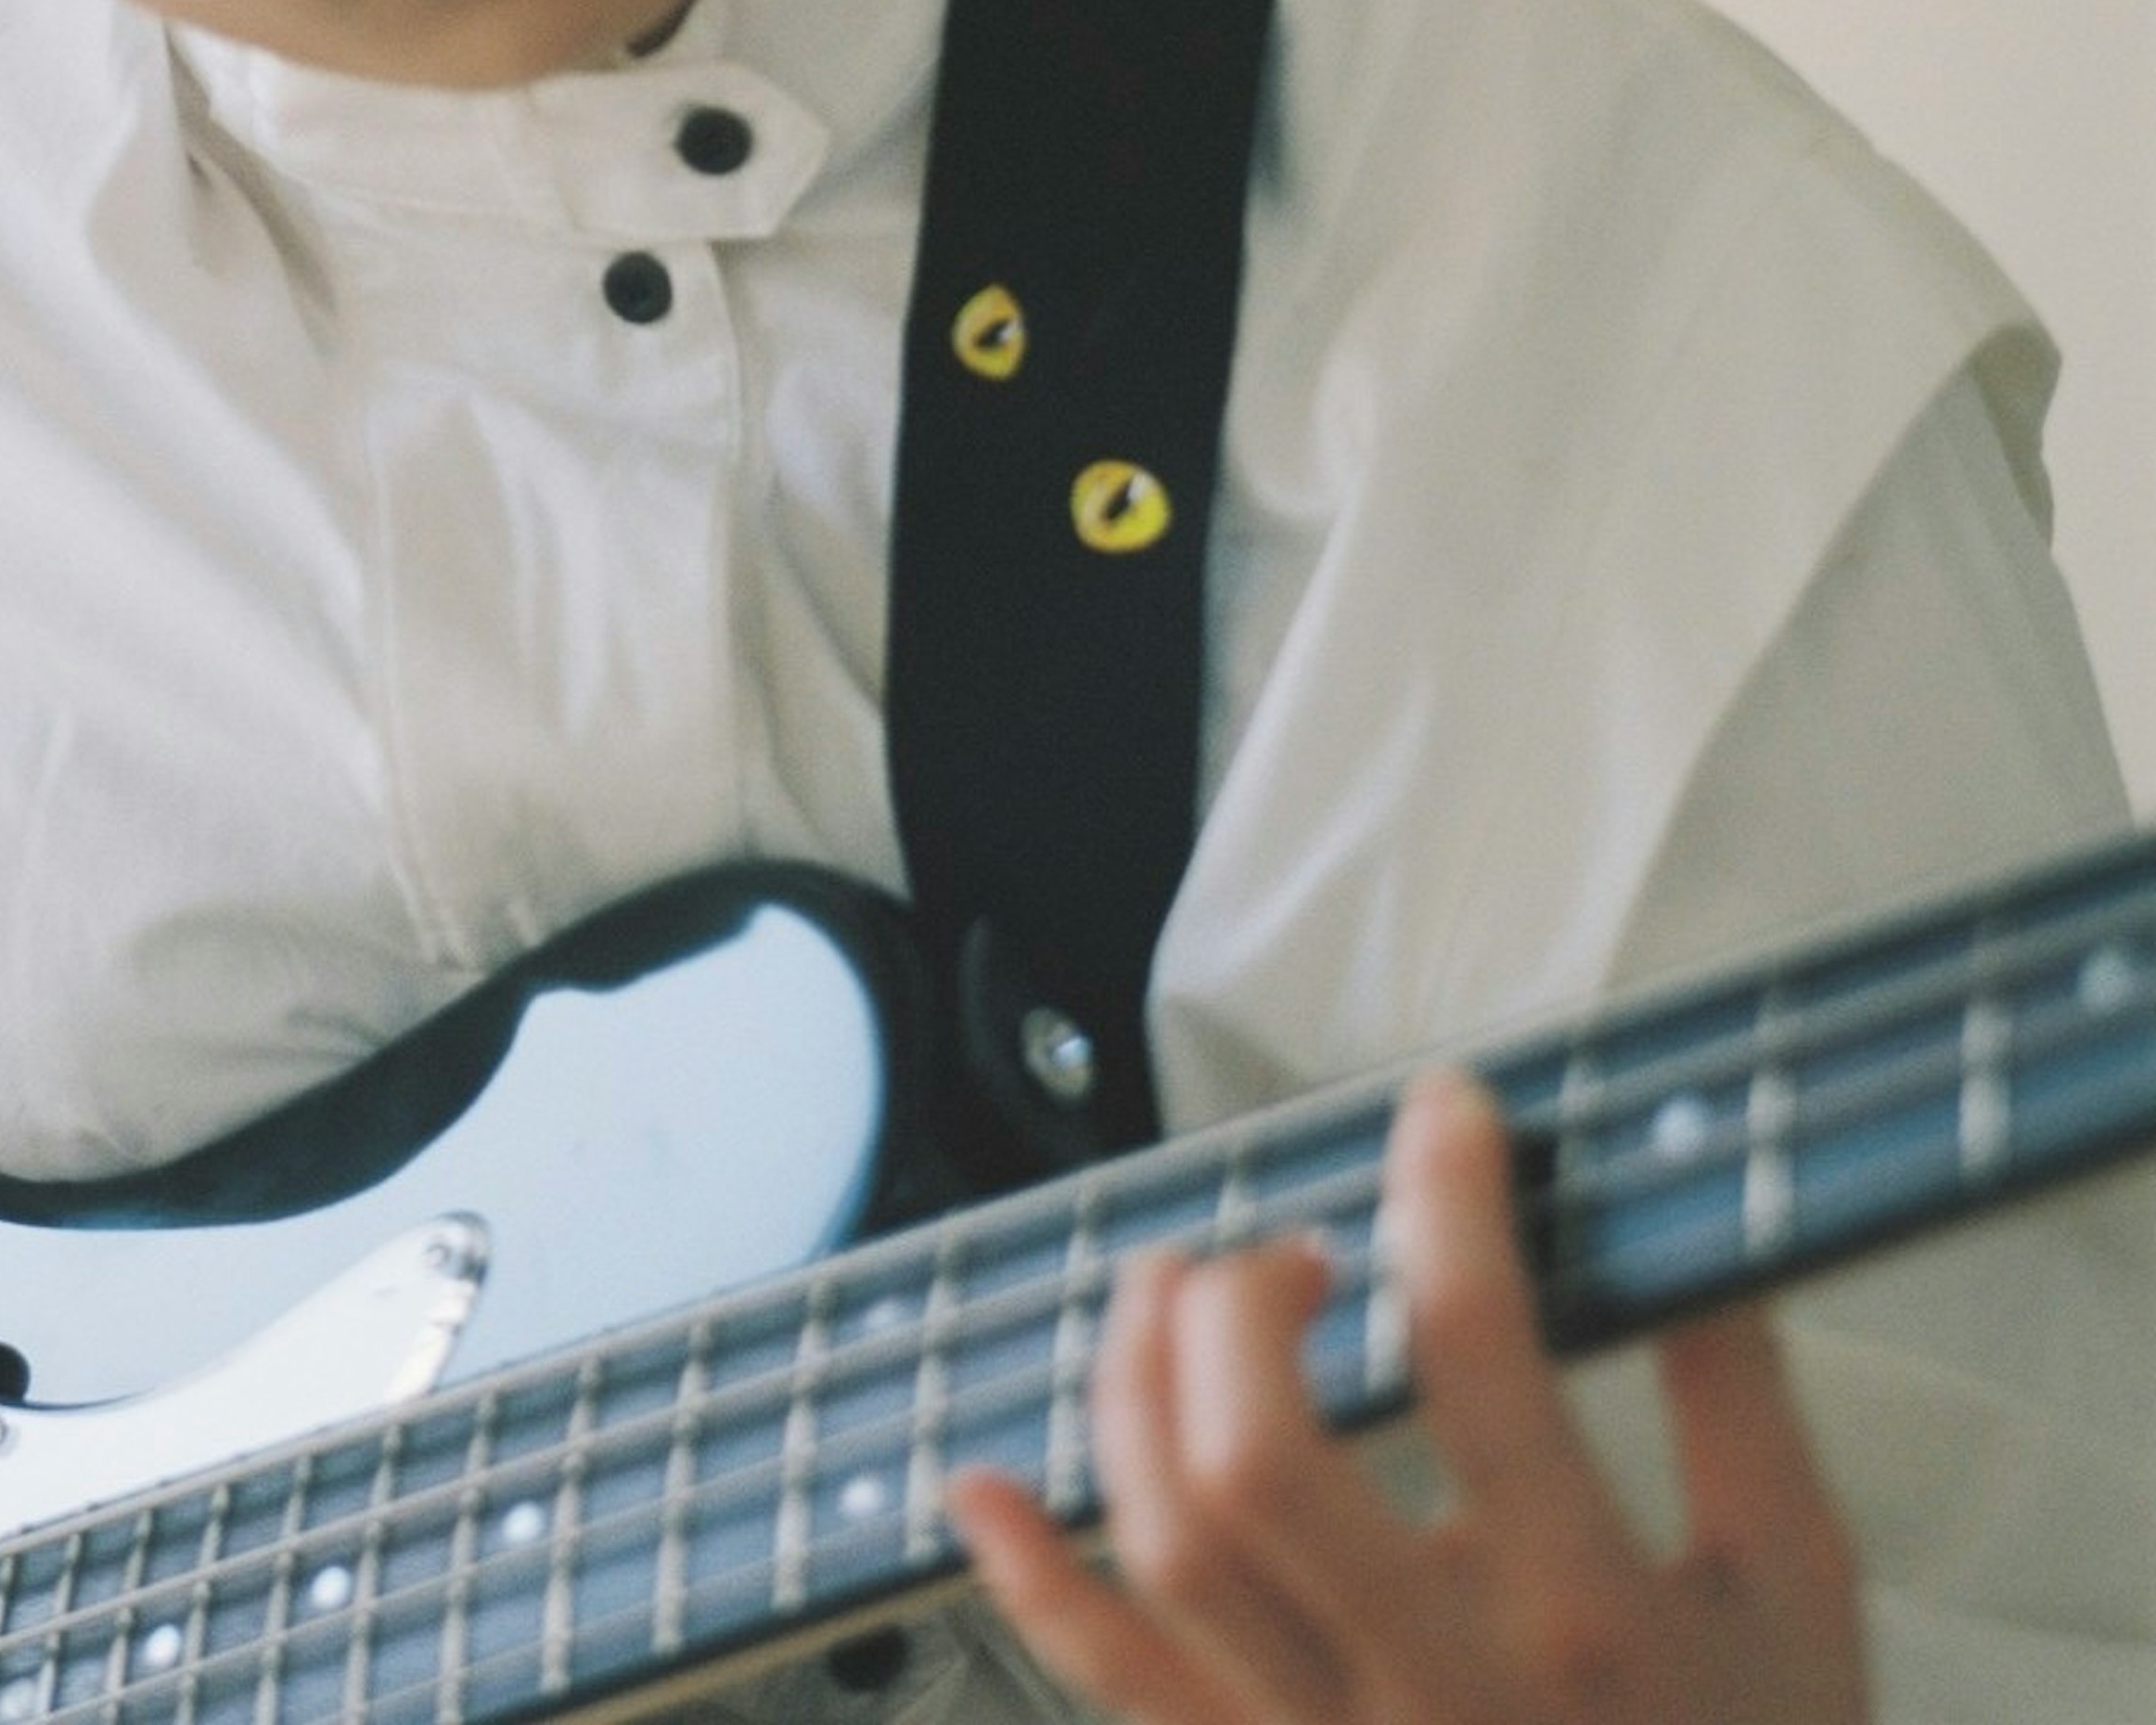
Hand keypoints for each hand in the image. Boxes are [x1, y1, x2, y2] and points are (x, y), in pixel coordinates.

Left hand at [948, 1069, 1867, 1722]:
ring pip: (1167, 1545)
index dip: (1449, 1197)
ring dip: (1134, 1388)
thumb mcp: (1801, 1601)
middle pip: (1258, 1458)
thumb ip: (1741, 1408)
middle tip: (1285, 1252)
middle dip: (1242, 1310)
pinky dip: (1029, 1578)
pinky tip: (976, 1479)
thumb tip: (1692, 1229)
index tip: (1444, 1112)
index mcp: (1587, 1619)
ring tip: (1169, 1296)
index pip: (1479, 1357)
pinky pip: (1112, 1683)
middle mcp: (1440, 1690)